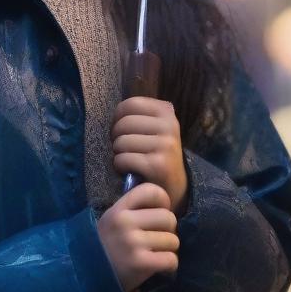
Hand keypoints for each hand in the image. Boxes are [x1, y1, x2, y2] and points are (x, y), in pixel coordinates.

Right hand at [96, 182, 179, 291]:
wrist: (91, 278)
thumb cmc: (108, 247)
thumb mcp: (112, 221)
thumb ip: (134, 210)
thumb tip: (165, 205)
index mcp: (118, 209)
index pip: (151, 190)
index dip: (163, 201)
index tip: (159, 212)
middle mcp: (124, 223)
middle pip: (168, 217)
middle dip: (168, 230)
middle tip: (158, 239)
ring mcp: (132, 243)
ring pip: (172, 240)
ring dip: (169, 249)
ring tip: (155, 253)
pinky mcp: (140, 263)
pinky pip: (171, 259)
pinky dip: (170, 264)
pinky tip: (159, 266)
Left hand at [110, 96, 188, 216]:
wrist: (175, 187)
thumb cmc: (156, 154)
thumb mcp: (154, 128)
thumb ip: (139, 115)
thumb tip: (115, 114)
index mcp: (167, 112)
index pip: (130, 104)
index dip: (118, 118)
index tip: (123, 132)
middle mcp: (170, 126)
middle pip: (124, 123)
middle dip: (116, 137)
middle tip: (123, 149)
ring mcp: (166, 145)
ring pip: (121, 141)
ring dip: (118, 153)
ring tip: (127, 160)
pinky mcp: (158, 165)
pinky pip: (123, 159)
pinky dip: (119, 166)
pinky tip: (128, 170)